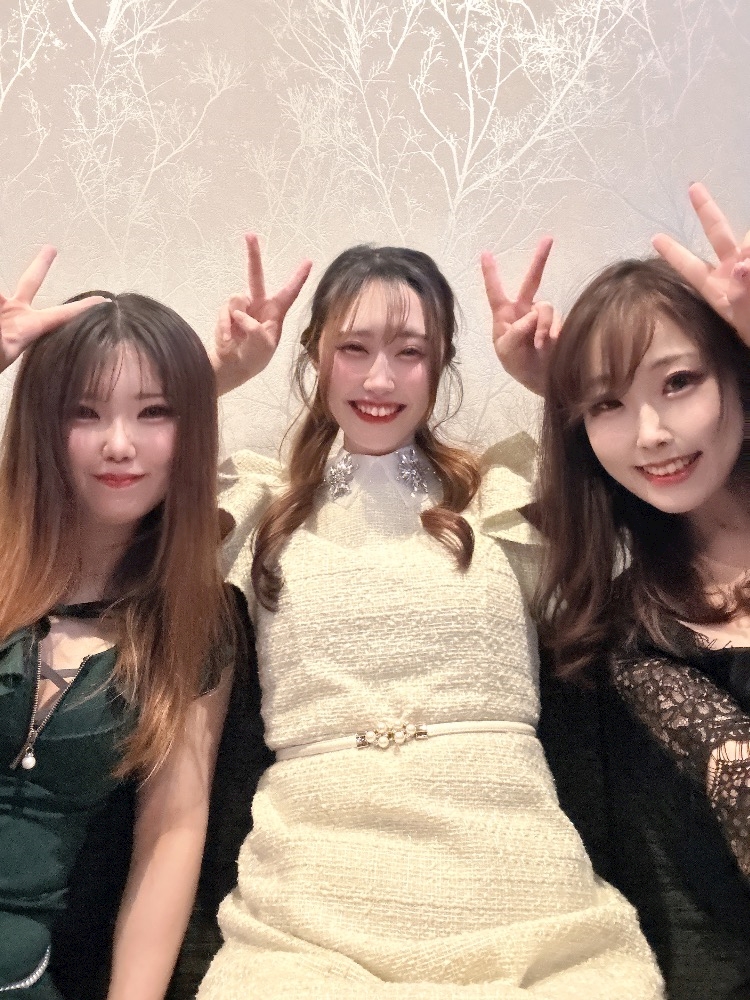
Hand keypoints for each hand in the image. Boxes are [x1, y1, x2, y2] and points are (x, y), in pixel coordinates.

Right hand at [0, 246, 104, 371]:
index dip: (84, 307)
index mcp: (31, 326)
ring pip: (2, 291)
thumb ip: (2, 333)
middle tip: (51, 248)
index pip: (64, 314)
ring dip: (2, 296)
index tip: (104, 300)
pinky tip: (0, 313)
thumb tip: (0, 301)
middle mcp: (18, 313)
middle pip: (31, 282)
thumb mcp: (1, 349)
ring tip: (14, 302)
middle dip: (41, 265)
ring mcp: (3, 310)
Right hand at [211, 234, 312, 394]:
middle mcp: (259, 305)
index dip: (298, 277)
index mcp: (275, 313)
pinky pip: (225, 311)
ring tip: (238, 336)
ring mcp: (242, 307)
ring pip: (236, 298)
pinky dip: (226, 325)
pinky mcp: (227, 312)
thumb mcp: (263, 346)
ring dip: (236, 317)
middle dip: (253, 254)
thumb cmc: (255, 358)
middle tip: (250, 235)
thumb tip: (239, 313)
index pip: (289, 292)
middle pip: (256, 275)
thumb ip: (254, 328)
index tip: (308, 261)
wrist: (233, 367)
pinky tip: (229, 338)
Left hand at [481, 237, 559, 395]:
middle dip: (540, 259)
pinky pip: (557, 321)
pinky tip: (548, 346)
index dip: (491, 273)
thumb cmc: (516, 364)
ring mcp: (541, 316)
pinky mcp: (557, 323)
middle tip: (548, 238)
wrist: (538, 379)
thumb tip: (533, 315)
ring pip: (546, 308)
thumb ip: (516, 332)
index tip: (485, 253)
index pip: (495, 291)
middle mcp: (523, 310)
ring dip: (543, 326)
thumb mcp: (507, 350)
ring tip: (540, 344)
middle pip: (532, 280)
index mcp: (504, 315)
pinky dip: (552, 333)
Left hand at [653, 182, 749, 347]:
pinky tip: (749, 265)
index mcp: (717, 288)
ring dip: (749, 245)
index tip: (655, 237)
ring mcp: (749, 263)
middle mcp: (733, 270)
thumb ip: (744, 293)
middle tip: (693, 188)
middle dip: (706, 210)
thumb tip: (742, 265)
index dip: (674, 252)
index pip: (690, 267)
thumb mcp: (747, 320)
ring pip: (747, 239)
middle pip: (717, 233)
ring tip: (746, 269)